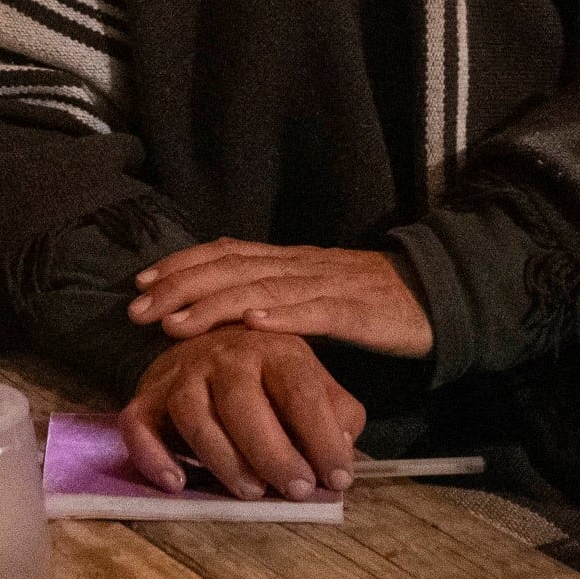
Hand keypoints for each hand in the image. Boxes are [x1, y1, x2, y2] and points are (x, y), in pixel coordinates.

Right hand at [119, 325, 368, 499]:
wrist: (204, 343)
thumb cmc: (269, 378)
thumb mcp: (313, 383)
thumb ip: (338, 414)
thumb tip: (342, 454)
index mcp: (275, 349)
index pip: (299, 390)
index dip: (321, 436)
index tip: (338, 479)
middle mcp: (225, 355)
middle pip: (242, 401)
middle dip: (272, 451)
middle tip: (297, 490)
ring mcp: (182, 374)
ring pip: (193, 414)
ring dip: (222, 457)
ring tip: (252, 492)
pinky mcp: (147, 397)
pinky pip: (137, 425)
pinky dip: (152, 456)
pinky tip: (176, 483)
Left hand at [129, 239, 434, 358]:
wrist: (441, 292)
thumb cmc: (375, 300)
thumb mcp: (316, 294)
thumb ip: (277, 297)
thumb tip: (225, 315)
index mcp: (290, 261)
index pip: (226, 253)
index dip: (182, 265)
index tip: (140, 282)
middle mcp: (302, 265)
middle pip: (232, 268)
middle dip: (181, 287)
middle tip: (138, 309)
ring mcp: (329, 284)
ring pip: (263, 288)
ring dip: (216, 304)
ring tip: (177, 323)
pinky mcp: (359, 310)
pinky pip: (316, 311)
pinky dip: (282, 317)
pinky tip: (252, 325)